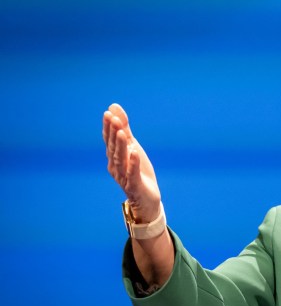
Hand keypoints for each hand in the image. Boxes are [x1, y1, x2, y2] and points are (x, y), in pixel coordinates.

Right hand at [103, 103, 160, 222]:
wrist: (146, 198)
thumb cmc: (138, 171)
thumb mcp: (132, 147)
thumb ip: (125, 129)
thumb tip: (114, 107)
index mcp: (114, 157)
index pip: (109, 140)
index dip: (108, 127)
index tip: (108, 113)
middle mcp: (115, 166)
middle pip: (113, 147)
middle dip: (113, 133)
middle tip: (112, 118)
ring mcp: (124, 176)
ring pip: (121, 159)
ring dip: (121, 146)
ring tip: (122, 132)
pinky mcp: (134, 185)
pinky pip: (133, 173)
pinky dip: (133, 163)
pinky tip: (135, 152)